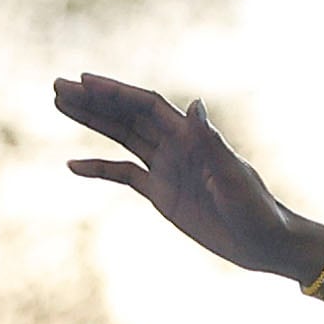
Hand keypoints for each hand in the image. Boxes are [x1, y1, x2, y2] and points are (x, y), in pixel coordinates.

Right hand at [53, 73, 323, 277]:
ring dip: (92, 121)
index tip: (84, 80)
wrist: (266, 244)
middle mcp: (176, 147)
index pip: (147, 105)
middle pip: (128, 115)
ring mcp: (167, 168)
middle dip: (94, 100)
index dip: (116, 92)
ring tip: (59, 104)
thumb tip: (196, 105)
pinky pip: (124, 175)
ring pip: (122, 137)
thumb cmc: (257, 209)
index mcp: (192, 138)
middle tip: (58, 86)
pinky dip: (99, 169)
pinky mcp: (162, 193)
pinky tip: (73, 164)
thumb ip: (212, 143)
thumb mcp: (234, 177)